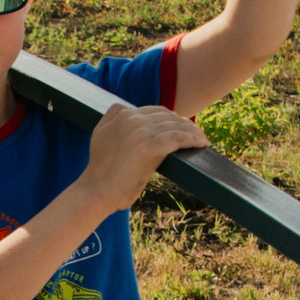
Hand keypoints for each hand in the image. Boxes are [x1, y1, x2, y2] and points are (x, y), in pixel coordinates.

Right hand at [80, 104, 207, 211]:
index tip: (183, 128)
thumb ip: (112, 117)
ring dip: (194, 132)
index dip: (172, 118)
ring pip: (176, 126)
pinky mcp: (150, 147)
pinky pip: (179, 138)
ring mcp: (141, 132)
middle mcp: (132, 119)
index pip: (155, 111)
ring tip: (202, 141)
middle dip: (185, 124)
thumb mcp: (100, 134)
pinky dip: (193, 140)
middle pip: (168, 116)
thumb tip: (126, 109)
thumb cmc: (100, 170)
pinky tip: (201, 144)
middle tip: (197, 135)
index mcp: (122, 114)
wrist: (97, 191)